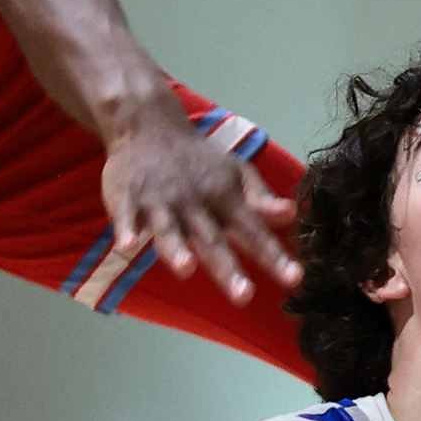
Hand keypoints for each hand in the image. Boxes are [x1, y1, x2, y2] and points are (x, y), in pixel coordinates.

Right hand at [103, 106, 300, 305]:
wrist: (149, 125)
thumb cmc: (198, 158)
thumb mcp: (236, 170)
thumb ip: (260, 197)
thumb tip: (290, 214)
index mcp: (225, 198)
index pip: (254, 231)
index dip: (274, 256)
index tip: (294, 279)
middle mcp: (196, 203)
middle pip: (213, 240)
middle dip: (228, 269)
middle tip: (244, 296)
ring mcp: (160, 201)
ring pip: (170, 230)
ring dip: (177, 250)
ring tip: (185, 270)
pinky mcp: (127, 198)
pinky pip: (126, 216)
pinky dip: (126, 229)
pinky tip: (127, 246)